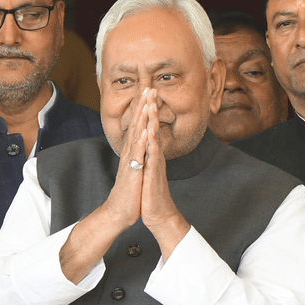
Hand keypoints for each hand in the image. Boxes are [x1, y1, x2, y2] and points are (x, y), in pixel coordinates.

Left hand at [139, 89, 189, 259]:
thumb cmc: (151, 195)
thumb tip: (146, 146)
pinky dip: (151, 145)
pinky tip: (149, 134)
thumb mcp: (148, 172)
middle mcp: (154, 157)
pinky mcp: (153, 176)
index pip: (149, 129)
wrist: (158, 215)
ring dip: (152, 122)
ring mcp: (155, 165)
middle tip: (151, 89)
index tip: (146, 94)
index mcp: (151, 155)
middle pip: (153, 129)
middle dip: (151, 109)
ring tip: (151, 105)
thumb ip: (148, 158)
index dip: (147, 112)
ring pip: (154, 140)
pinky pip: (153, 159)